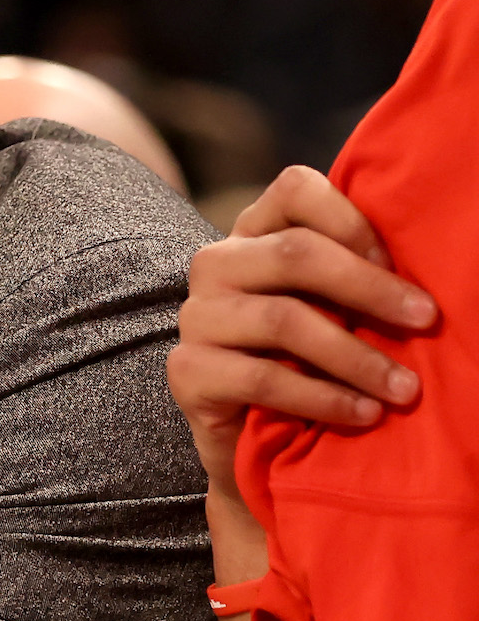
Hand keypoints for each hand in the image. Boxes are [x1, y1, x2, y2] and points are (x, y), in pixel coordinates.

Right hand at [168, 165, 436, 501]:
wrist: (249, 429)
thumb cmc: (306, 355)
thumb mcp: (331, 301)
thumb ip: (355, 269)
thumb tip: (433, 257)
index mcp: (253, 233)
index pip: (295, 190)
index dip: (352, 219)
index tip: (397, 263)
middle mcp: (215, 265)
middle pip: (294, 254)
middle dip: (371, 289)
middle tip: (426, 320)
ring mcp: (196, 317)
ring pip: (284, 320)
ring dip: (356, 356)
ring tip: (403, 387)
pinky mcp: (187, 371)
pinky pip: (262, 378)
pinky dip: (323, 398)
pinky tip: (363, 413)